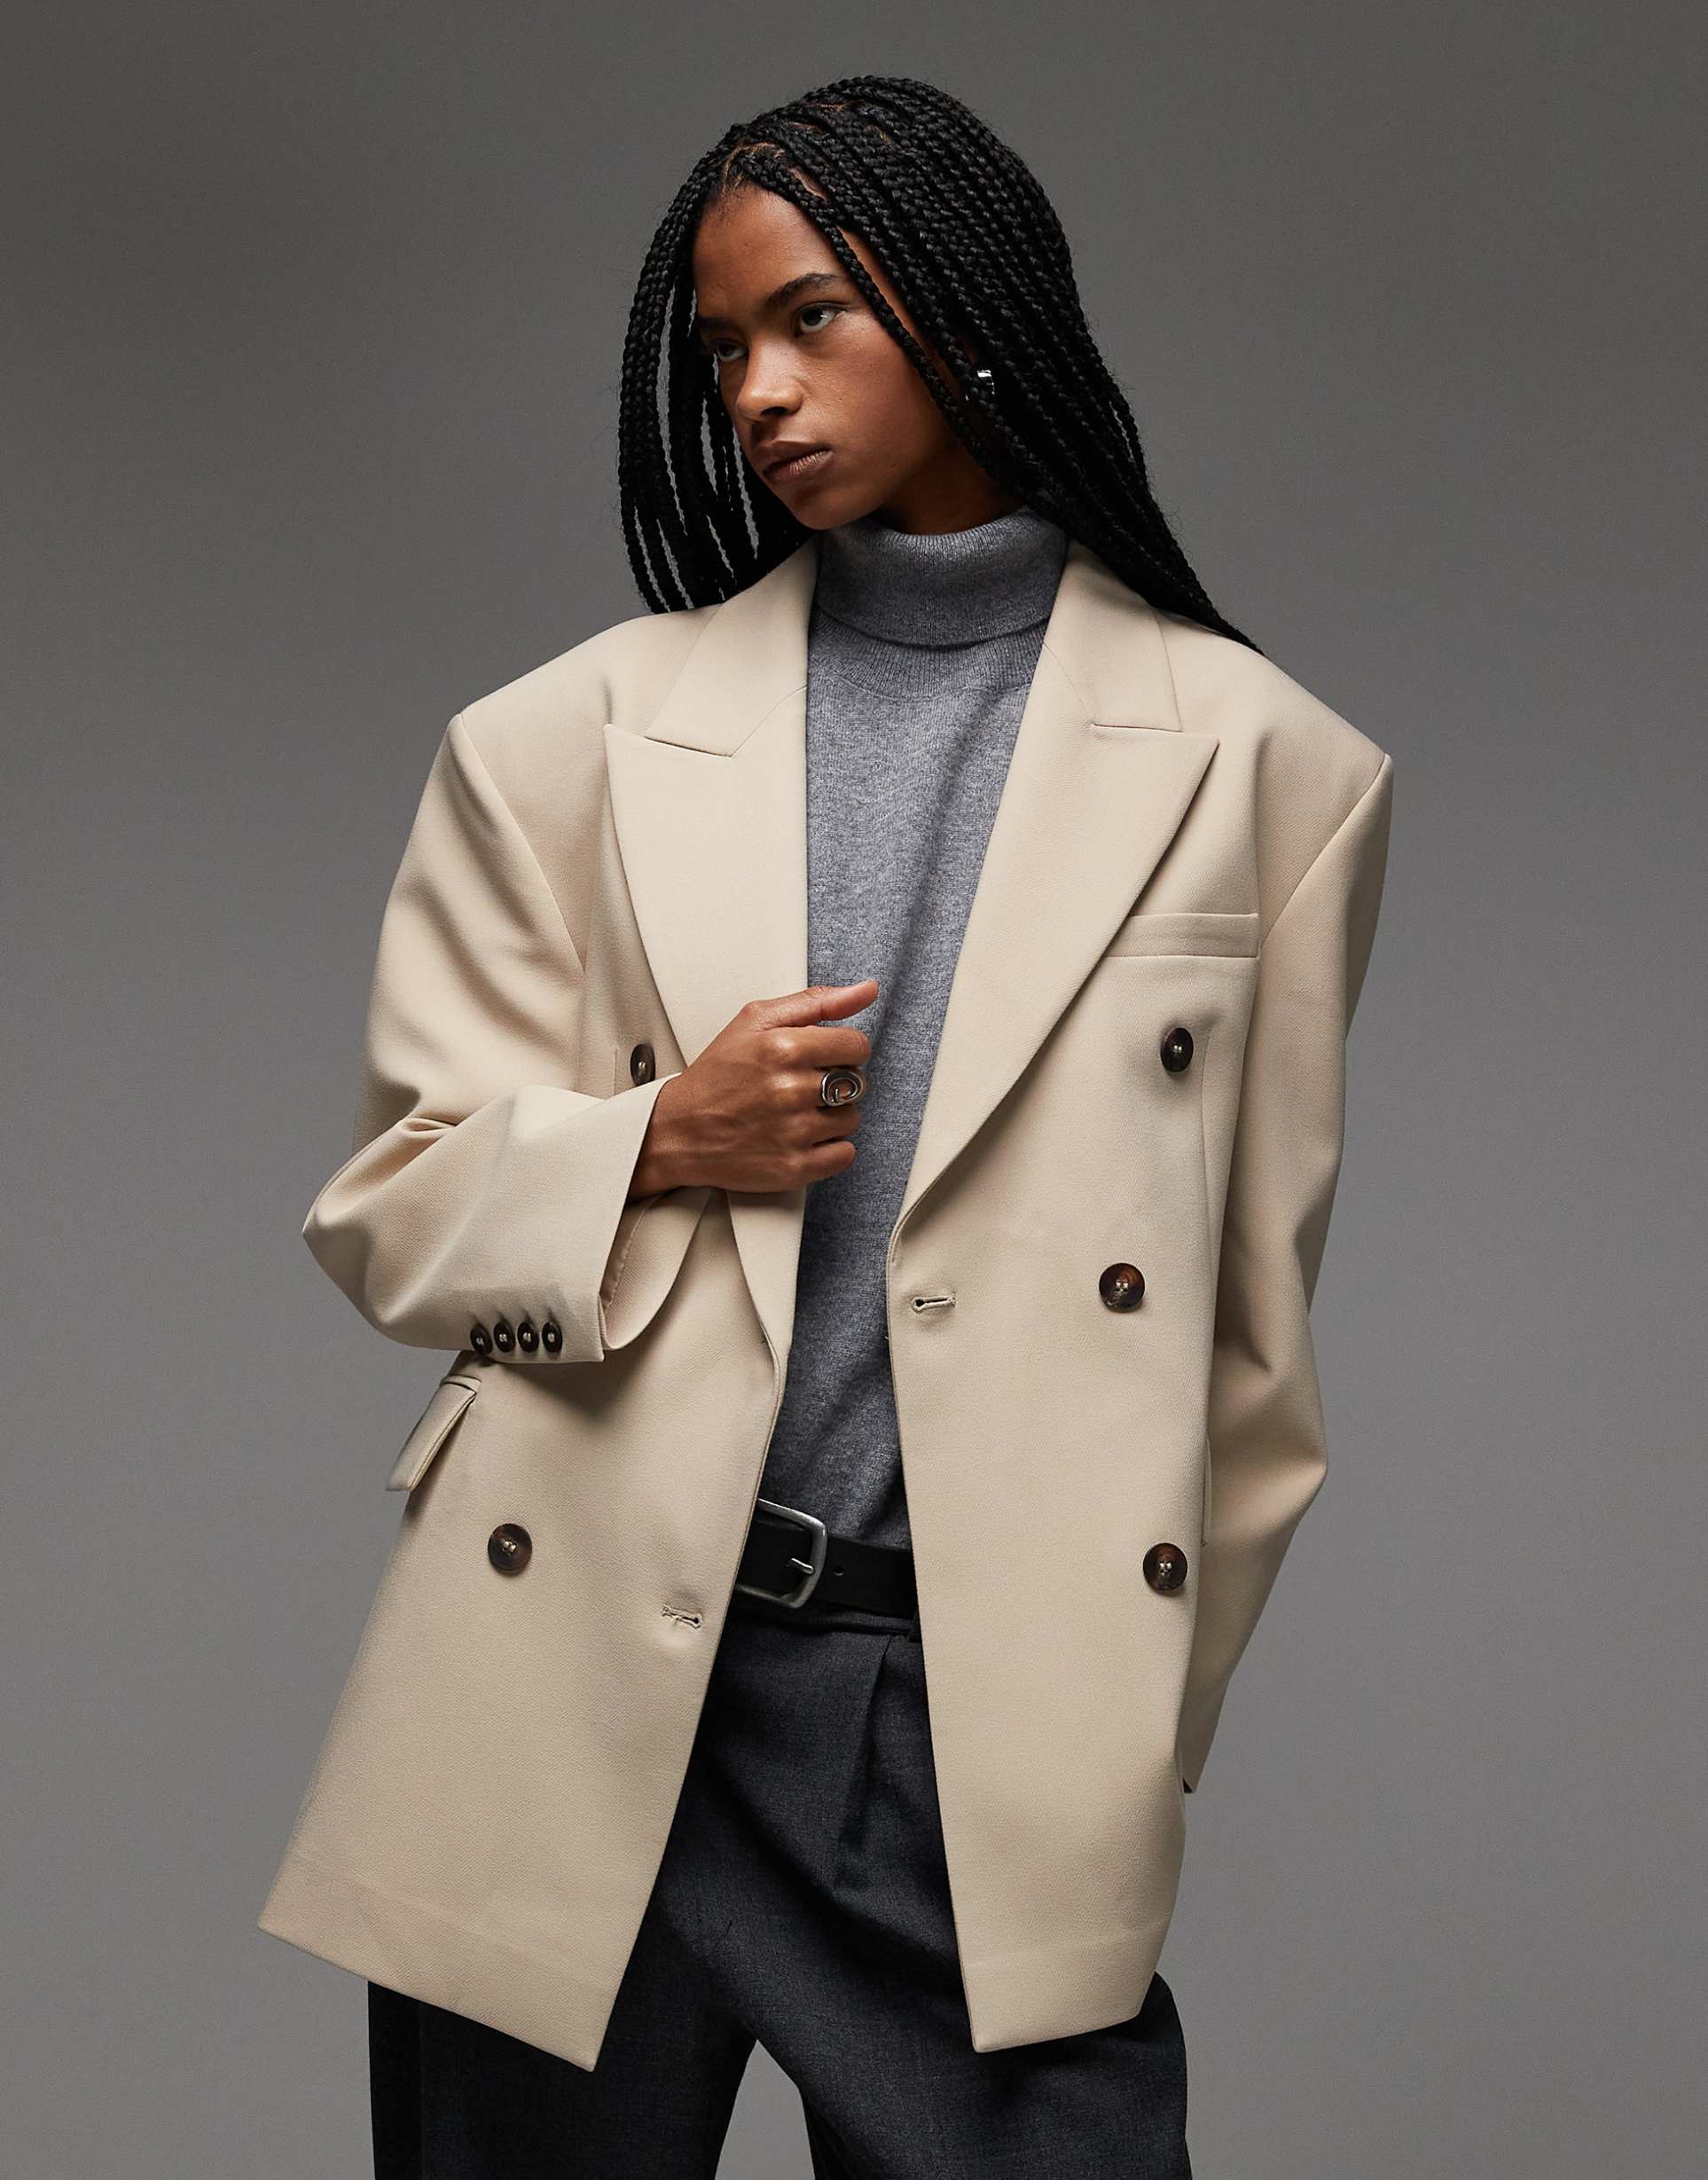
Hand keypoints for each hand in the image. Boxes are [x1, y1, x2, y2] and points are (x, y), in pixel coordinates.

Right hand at [626, 981, 876, 1198]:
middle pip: (857, 1083)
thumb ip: (815, 1002)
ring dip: (832, 1116)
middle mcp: (790, 1090)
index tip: (823, 1057)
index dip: (843, 1050)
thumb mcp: (755, 1021)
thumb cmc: (716, 1075)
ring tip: (796, 1112)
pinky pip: (845, 1155)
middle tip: (801, 1085)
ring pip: (852, 1119)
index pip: (857, 1046)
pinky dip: (830, 1149)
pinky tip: (802, 1137)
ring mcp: (793, 1132)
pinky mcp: (793, 1168)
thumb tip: (867, 990)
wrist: (678, 1131)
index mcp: (783, 1048)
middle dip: (834, 1082)